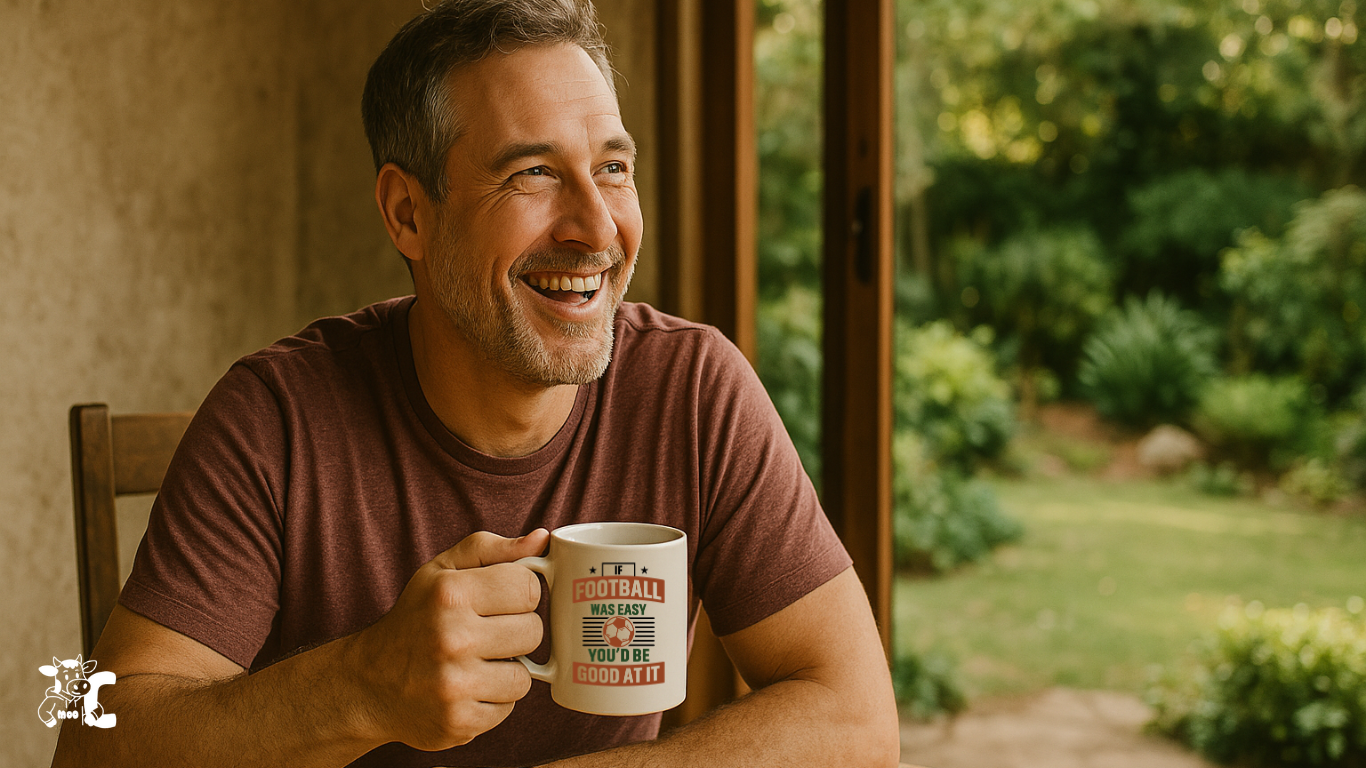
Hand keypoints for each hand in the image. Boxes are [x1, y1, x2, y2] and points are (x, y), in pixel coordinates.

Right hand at [346, 529, 549, 750]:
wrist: (368, 684)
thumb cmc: (415, 618)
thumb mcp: (442, 571)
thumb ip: (493, 550)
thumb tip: (542, 539)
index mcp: (449, 593)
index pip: (528, 587)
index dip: (519, 593)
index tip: (500, 601)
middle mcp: (451, 637)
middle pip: (533, 631)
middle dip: (515, 632)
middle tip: (486, 633)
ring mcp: (454, 684)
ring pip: (524, 676)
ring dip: (506, 670)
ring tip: (476, 663)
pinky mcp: (458, 721)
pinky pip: (508, 708)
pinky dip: (493, 700)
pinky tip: (467, 689)